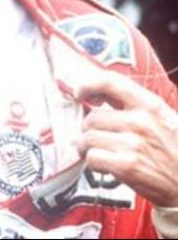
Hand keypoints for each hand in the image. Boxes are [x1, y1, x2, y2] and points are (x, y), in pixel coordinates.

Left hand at [76, 69, 177, 206]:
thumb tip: (96, 95)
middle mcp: (141, 121)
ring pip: (87, 138)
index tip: (80, 93)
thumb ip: (132, 104)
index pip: (110, 82)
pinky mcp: (127, 166)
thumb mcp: (161, 118)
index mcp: (150, 105)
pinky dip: (93, 162)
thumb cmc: (173, 151)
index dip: (88, 86)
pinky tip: (105, 165)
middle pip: (92, 117)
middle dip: (89, 130)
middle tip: (97, 138)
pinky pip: (92, 157)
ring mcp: (133, 143)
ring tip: (99, 152)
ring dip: (87, 147)